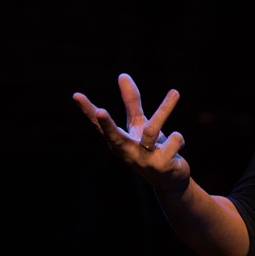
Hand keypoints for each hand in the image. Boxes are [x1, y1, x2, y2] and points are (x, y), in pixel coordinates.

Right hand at [73, 73, 190, 193]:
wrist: (170, 180)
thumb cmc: (150, 148)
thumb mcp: (139, 125)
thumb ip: (131, 102)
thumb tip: (122, 75)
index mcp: (118, 141)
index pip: (99, 125)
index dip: (87, 111)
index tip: (76, 95)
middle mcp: (127, 151)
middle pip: (115, 136)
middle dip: (107, 125)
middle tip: (100, 111)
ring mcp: (144, 160)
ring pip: (152, 131)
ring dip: (164, 110)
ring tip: (175, 91)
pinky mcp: (162, 165)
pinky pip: (174, 140)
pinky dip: (179, 137)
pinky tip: (178, 143)